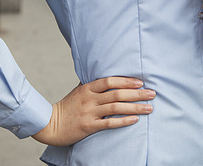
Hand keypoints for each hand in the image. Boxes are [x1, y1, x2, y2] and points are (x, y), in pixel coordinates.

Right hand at [32, 76, 155, 145]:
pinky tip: (134, 120)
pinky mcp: (89, 127)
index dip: (126, 80)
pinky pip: (109, 123)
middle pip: (117, 94)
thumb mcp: (78, 91)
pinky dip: (123, 121)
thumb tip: (106, 75)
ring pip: (116, 108)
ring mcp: (89, 113)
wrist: (51, 124)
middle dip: (136, 93)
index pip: (109, 81)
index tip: (140, 82)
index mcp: (87, 88)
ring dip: (135, 107)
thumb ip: (92, 84)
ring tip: (149, 108)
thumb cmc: (67, 107)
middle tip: (152, 93)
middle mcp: (90, 99)